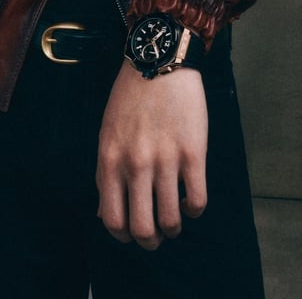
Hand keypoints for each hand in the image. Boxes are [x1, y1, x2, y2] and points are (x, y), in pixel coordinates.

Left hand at [96, 59, 207, 250]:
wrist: (160, 60)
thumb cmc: (130, 97)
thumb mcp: (107, 133)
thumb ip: (105, 174)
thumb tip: (104, 214)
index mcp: (111, 160)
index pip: (112, 220)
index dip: (123, 236)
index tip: (132, 232)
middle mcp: (136, 164)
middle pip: (142, 228)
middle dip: (150, 241)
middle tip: (157, 235)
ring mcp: (166, 160)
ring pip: (171, 221)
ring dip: (173, 227)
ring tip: (175, 218)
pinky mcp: (193, 153)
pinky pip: (197, 200)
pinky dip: (194, 210)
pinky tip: (191, 201)